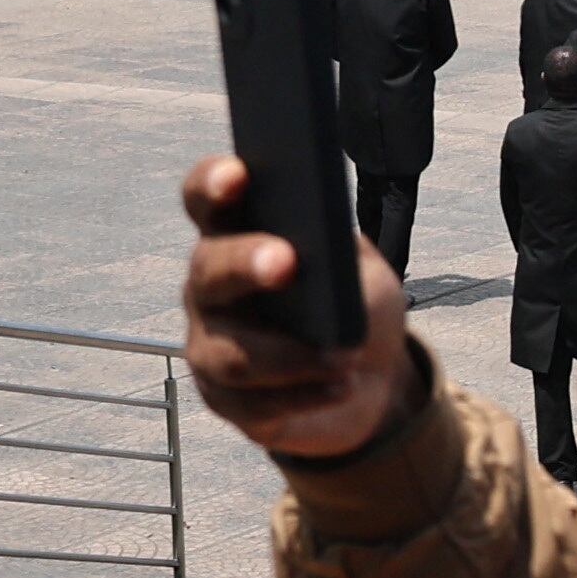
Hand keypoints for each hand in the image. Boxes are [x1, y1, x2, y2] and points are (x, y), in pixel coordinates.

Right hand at [178, 153, 416, 461]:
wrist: (369, 377)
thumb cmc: (354, 306)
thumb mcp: (363, 272)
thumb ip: (343, 254)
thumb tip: (328, 248)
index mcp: (236, 237)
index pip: (207, 201)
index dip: (213, 183)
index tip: (238, 173)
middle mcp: (209, 287)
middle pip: (210, 270)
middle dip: (246, 263)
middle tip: (287, 261)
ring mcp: (211, 344)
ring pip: (232, 353)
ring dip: (291, 355)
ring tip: (347, 357)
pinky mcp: (227, 399)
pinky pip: (254, 404)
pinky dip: (305, 396)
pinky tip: (341, 387)